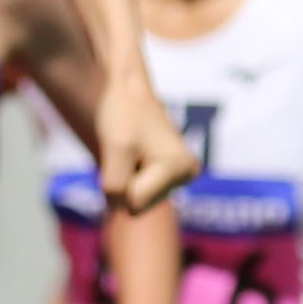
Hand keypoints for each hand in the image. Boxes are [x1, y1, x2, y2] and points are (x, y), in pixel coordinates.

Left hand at [92, 82, 193, 218]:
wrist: (128, 91)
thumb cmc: (122, 114)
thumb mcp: (115, 150)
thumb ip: (116, 186)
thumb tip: (123, 211)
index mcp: (181, 167)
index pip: (133, 204)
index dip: (118, 179)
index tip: (125, 150)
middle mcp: (187, 175)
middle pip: (135, 206)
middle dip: (122, 182)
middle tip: (126, 151)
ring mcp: (179, 177)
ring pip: (133, 202)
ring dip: (123, 179)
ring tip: (130, 152)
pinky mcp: (168, 177)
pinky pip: (134, 195)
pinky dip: (126, 177)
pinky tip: (134, 157)